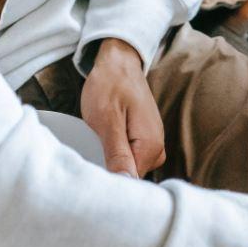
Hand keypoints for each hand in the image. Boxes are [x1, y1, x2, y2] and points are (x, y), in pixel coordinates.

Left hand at [81, 38, 165, 177]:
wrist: (118, 63)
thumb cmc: (110, 86)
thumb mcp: (106, 120)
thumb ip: (117, 154)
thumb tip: (125, 182)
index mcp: (150, 146)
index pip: (132, 182)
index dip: (109, 182)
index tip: (90, 176)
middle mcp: (157, 149)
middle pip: (131, 177)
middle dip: (110, 171)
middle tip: (90, 153)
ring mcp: (153, 144)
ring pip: (130, 168)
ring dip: (111, 161)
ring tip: (96, 142)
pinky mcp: (145, 140)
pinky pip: (130, 157)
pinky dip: (115, 153)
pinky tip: (104, 141)